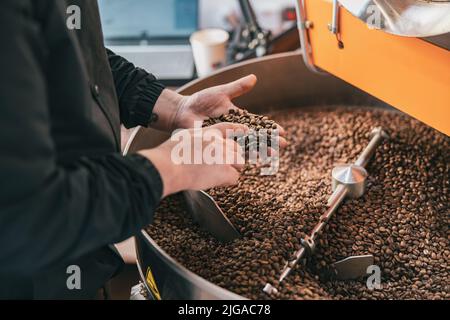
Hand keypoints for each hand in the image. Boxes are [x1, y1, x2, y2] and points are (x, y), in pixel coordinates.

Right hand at [138, 123, 247, 197]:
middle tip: (216, 167)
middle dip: (231, 158)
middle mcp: (219, 141)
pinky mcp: (225, 169)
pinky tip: (214, 181)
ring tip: (214, 174)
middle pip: (236, 149)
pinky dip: (226, 181)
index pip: (227, 128)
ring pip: (239, 163)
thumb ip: (198, 140)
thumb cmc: (170, 155)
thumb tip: (204, 148)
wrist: (168, 166)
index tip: (245, 131)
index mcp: (208, 132)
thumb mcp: (184, 138)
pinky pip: (234, 177)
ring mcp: (224, 155)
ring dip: (230, 170)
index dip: (237, 130)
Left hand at [151, 74, 286, 145]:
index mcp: (238, 118)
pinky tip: (250, 161)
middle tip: (282, 146)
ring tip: (271, 155)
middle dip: (269, 141)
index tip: (282, 132)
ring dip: (259, 150)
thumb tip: (254, 78)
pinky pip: (230, 152)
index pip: (258, 124)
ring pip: (246, 146)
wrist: (183, 112)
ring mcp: (226, 139)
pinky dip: (241, 156)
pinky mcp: (217, 145)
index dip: (270, 128)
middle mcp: (235, 130)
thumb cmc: (200, 101)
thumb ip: (237, 88)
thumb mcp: (221, 93)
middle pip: (256, 137)